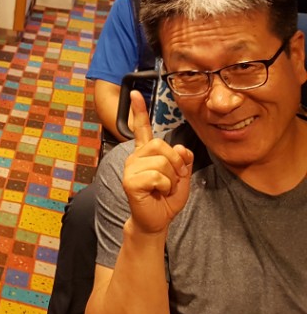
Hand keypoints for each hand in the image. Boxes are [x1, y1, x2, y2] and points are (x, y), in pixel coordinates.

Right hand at [121, 92, 193, 235]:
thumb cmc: (166, 198)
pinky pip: (157, 176)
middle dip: (175, 164)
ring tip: (163, 188)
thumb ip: (183, 160)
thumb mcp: (182, 176)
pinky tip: (157, 192)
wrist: (157, 220)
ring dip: (171, 178)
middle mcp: (135, 157)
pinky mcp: (130, 181)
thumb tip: (179, 149)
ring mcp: (131, 168)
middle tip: (171, 179)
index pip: (142, 128)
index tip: (135, 93)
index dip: (139, 110)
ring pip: (162, 162)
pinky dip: (165, 187)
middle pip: (161, 145)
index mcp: (146, 153)